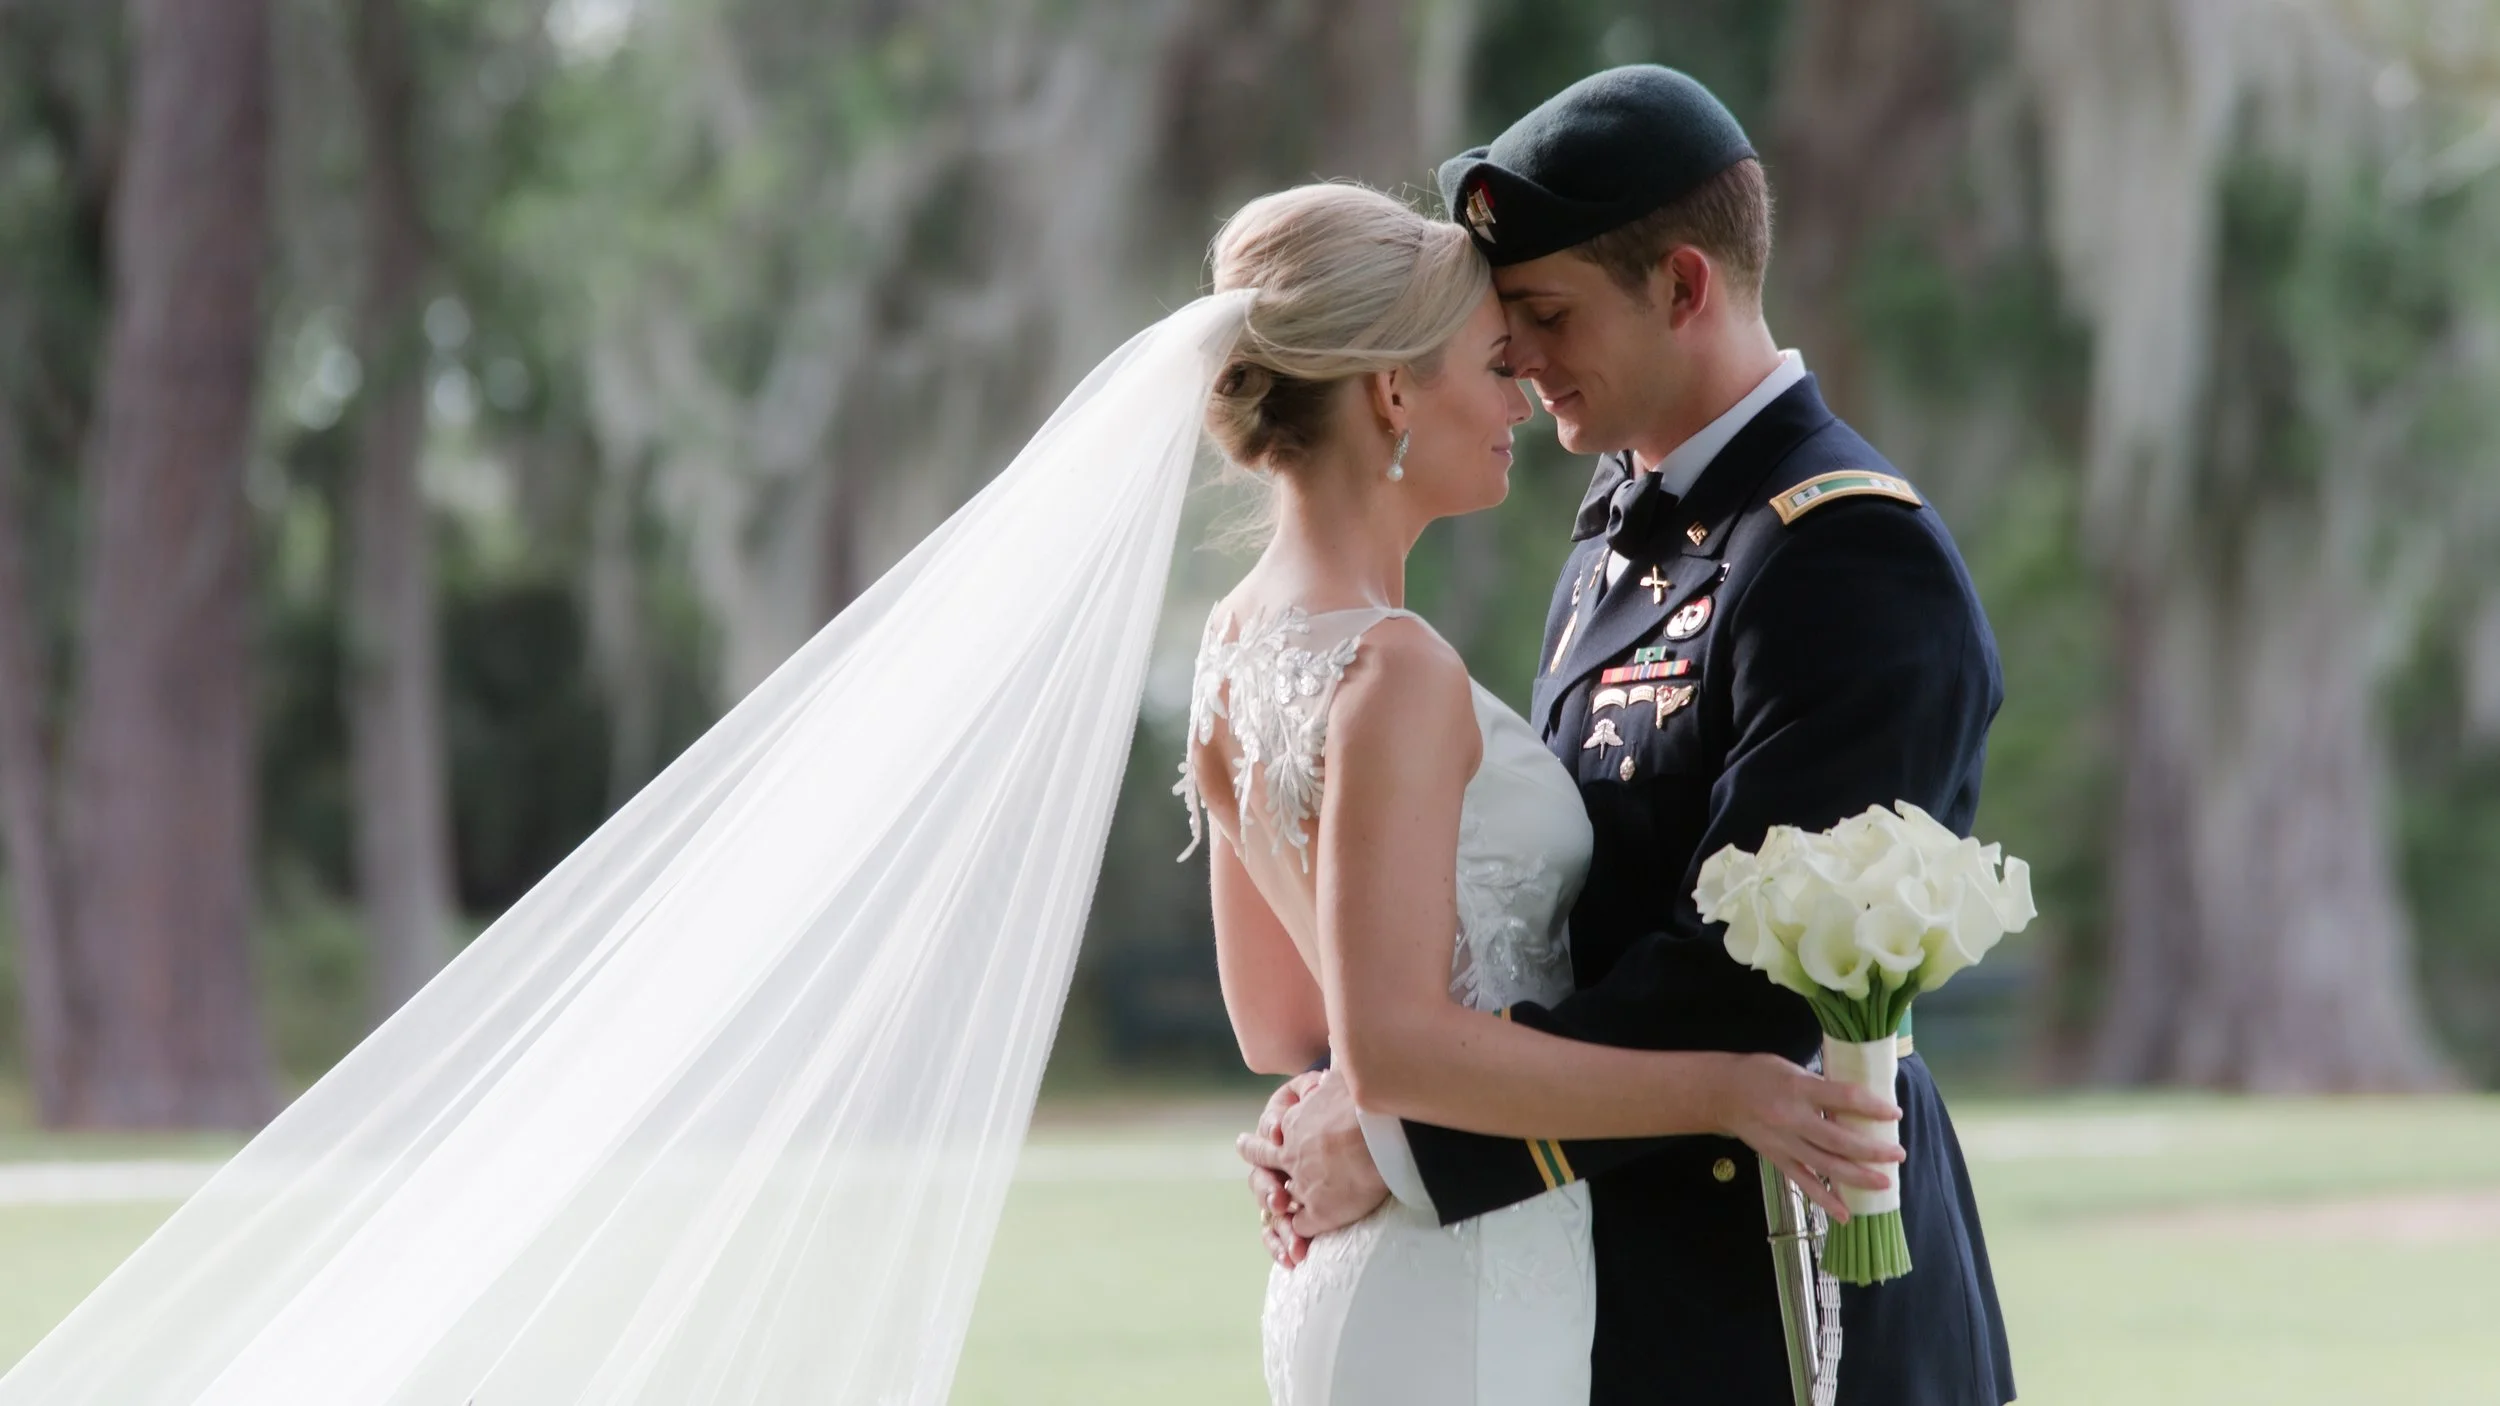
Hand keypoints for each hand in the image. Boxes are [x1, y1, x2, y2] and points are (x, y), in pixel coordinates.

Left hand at [1237, 1070, 1388, 1255]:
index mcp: (1297, 1123)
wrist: (1379, 1135)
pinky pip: (1299, 1226)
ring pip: (1279, 1200)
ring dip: (1277, 1208)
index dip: (1272, 1130)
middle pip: (1264, 1158)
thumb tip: (1337, 1033)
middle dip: (1256, 1157)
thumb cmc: (1365, 1099)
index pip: (1277, 1126)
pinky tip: (1297, 1241)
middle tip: (1245, 1149)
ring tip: (1271, 1212)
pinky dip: (1296, 1234)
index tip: (1268, 1128)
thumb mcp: (1346, 1071)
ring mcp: (1302, 1185)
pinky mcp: (1318, 1212)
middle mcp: (1292, 1154)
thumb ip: (1340, 1057)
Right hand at [1713, 1052, 1904, 1223]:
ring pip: (1826, 1165)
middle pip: (1839, 1140)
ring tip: (1884, 1182)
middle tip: (1897, 1154)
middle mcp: (1792, 1119)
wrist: (1720, 1094)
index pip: (1844, 1098)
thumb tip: (1858, 1105)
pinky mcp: (1777, 1159)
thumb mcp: (1793, 1069)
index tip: (1894, 1113)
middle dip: (1872, 1150)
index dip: (1873, 1107)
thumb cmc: (1760, 1074)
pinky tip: (1845, 1214)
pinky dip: (1825, 1200)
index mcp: (1799, 1089)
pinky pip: (1804, 1183)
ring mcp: (1784, 1143)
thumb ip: (1822, 1087)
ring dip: (1857, 1177)